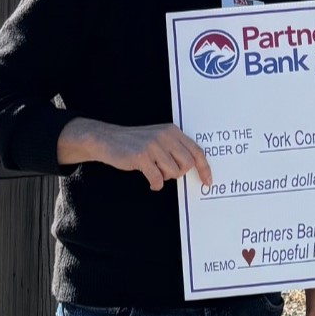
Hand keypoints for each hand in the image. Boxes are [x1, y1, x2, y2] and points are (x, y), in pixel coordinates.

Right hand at [57, 116, 211, 191]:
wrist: (107, 139)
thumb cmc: (135, 142)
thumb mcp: (158, 139)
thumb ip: (175, 148)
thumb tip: (193, 167)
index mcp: (172, 131)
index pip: (197, 151)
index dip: (204, 168)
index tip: (207, 182)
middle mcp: (165, 136)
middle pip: (187, 164)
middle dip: (178, 173)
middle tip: (165, 172)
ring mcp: (153, 145)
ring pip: (173, 172)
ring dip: (164, 177)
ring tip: (154, 171)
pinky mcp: (141, 156)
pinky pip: (157, 178)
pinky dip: (155, 184)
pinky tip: (149, 181)